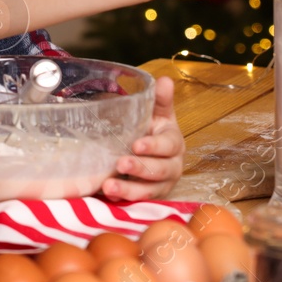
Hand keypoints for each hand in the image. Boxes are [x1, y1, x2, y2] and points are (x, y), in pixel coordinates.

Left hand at [102, 76, 184, 200]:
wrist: (147, 149)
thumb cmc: (152, 129)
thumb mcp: (156, 112)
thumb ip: (160, 99)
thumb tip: (165, 80)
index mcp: (174, 143)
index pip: (168, 146)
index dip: (154, 146)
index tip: (136, 145)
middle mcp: (172, 166)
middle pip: (159, 171)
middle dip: (140, 168)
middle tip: (120, 164)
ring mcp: (161, 185)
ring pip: (149, 190)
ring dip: (129, 189)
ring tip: (109, 186)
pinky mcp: (148, 197)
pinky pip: (137, 201)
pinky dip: (123, 199)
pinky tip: (108, 195)